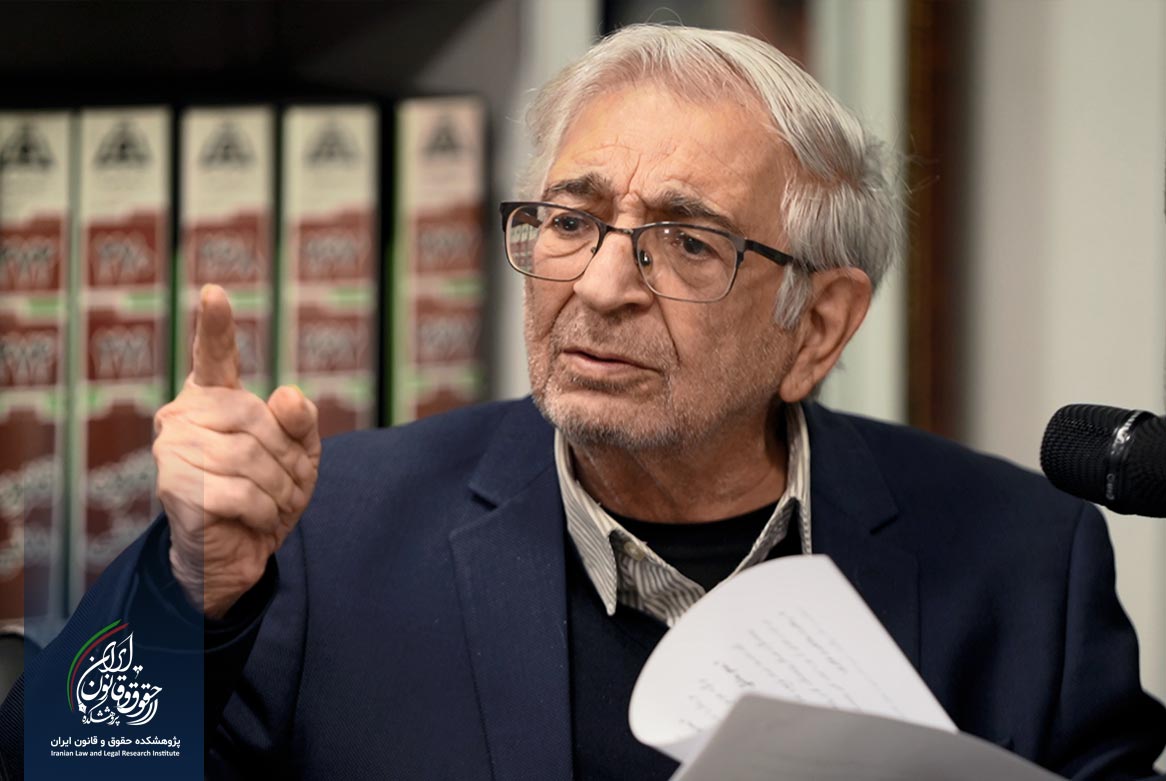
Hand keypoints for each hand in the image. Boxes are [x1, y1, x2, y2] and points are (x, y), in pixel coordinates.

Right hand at [152, 285, 320, 618]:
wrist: (238, 555)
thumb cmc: (267, 494)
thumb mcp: (299, 454)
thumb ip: (299, 421)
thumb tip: (286, 395)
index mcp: (213, 398)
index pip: (214, 355)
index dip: (216, 325)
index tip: (215, 292)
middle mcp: (183, 415)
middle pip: (255, 418)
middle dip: (287, 456)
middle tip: (288, 484)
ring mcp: (171, 450)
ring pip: (249, 457)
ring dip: (279, 488)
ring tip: (273, 504)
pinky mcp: (174, 488)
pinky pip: (240, 492)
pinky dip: (263, 511)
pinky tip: (256, 520)